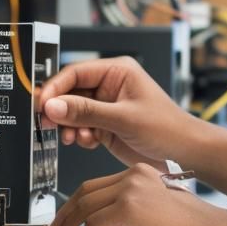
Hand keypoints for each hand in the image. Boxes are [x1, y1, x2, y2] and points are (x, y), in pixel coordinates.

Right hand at [35, 57, 201, 169]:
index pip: (76, 72)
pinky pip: (81, 126)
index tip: (42, 104)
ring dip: (69, 125)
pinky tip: (87, 141)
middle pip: (71, 92)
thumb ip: (86, 111)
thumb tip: (53, 105)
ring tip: (74, 136)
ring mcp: (107, 106)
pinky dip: (79, 134)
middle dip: (60, 110)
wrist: (184, 154)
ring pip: (73, 111)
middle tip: (49, 124)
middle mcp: (110, 85)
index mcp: (118, 71)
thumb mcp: (123, 118)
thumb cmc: (167, 129)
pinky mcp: (106, 125)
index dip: (56, 88)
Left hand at [46, 163, 221, 225]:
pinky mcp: (129, 207)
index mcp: (145, 176)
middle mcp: (136, 176)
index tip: (67, 221)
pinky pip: (94, 223)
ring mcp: (132, 189)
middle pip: (86, 190)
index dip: (79, 205)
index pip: (100, 186)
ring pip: (85, 205)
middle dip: (66, 212)